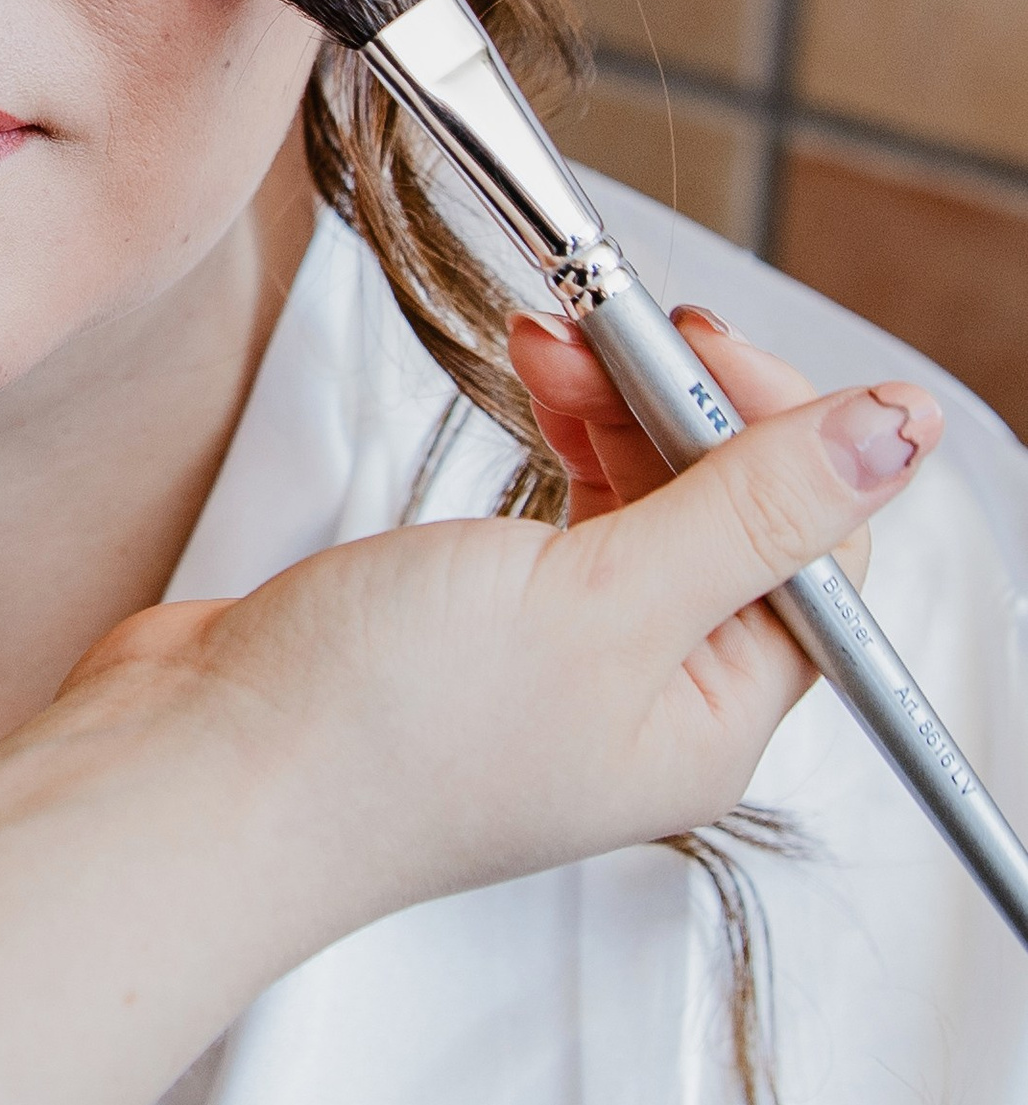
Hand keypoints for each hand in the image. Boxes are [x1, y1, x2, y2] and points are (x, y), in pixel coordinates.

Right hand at [57, 356, 942, 945]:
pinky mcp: (477, 628)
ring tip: (551, 338)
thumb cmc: (380, 733)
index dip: (775, 424)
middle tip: (616, 325)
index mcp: (714, 720)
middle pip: (734, 515)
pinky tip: (529, 389)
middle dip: (684, 402)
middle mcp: (650, 699)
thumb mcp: (601, 597)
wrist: (200, 780)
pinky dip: (560, 438)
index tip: (696, 341)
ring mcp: (560, 665)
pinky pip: (566, 513)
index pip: (817, 546)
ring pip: (648, 501)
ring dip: (618, 406)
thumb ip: (755, 506)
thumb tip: (903, 432)